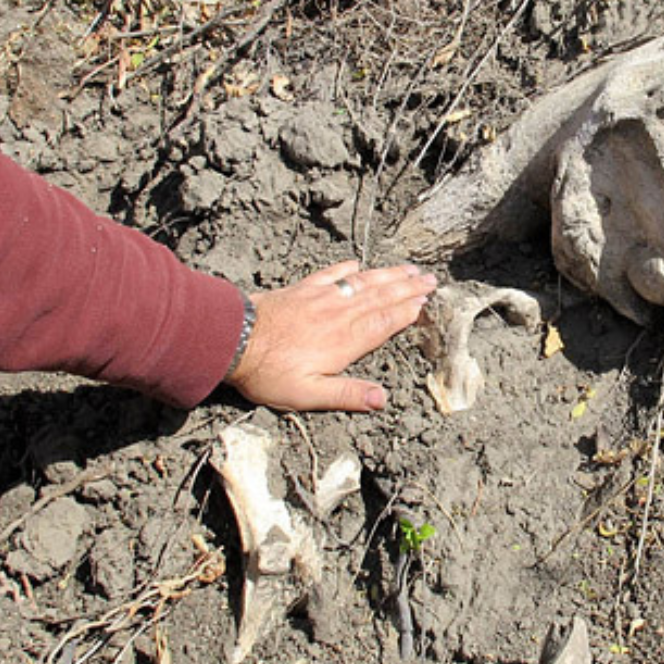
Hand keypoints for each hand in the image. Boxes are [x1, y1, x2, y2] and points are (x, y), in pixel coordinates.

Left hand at [226, 260, 437, 411]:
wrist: (234, 339)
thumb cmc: (269, 372)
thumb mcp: (308, 395)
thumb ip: (346, 394)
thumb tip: (382, 398)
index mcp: (345, 341)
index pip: (385, 323)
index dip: (407, 312)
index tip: (426, 302)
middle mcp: (338, 315)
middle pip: (380, 297)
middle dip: (407, 288)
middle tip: (430, 279)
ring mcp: (320, 298)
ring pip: (362, 283)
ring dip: (387, 275)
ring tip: (408, 269)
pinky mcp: (301, 290)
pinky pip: (330, 274)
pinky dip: (346, 269)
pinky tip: (357, 265)